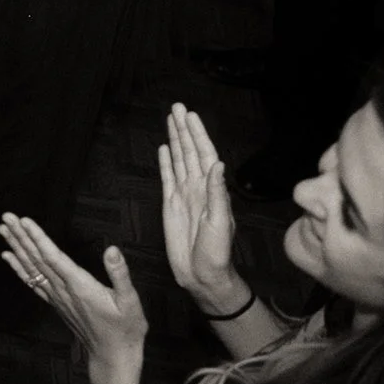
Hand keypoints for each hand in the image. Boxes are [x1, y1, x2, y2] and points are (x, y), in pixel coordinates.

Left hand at [0, 212, 147, 368]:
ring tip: (4, 230)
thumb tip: (112, 250)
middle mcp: (63, 290)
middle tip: (7, 217)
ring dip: (17, 248)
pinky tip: (9, 257)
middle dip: (22, 237)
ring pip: (32, 269)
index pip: (53, 257)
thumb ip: (120, 274)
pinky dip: (19, 268)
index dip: (38, 238)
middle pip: (37, 259)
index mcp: (80, 286)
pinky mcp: (56, 303)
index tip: (25, 221)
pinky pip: (33, 282)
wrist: (112, 356)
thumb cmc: (125, 329)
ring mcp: (57, 298)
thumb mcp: (130, 301)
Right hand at [156, 104, 239, 310]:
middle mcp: (198, 188)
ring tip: (170, 119)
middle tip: (177, 107)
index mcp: (212, 190)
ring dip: (175, 140)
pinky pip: (168, 178)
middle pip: (190, 151)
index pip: (204, 154)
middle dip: (184, 129)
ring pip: (178, 160)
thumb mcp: (219, 223)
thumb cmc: (216, 253)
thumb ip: (217, 193)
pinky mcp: (171, 205)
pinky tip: (164, 149)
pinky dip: (166, 162)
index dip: (197, 134)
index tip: (190, 115)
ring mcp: (184, 195)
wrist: (202, 275)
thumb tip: (217, 164)